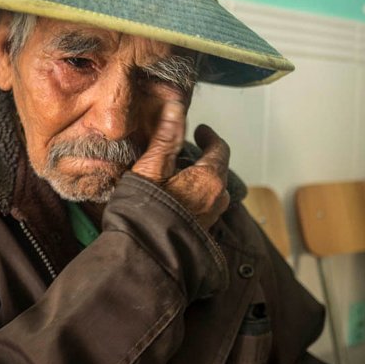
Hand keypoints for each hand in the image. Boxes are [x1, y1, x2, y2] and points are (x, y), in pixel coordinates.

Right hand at [132, 101, 230, 229]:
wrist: (144, 256)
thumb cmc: (145, 211)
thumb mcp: (152, 167)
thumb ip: (166, 137)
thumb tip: (176, 107)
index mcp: (209, 179)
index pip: (219, 149)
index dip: (209, 137)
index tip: (200, 131)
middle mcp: (217, 199)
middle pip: (217, 170)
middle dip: (203, 159)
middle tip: (185, 152)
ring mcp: (211, 218)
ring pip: (212, 190)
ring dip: (200, 179)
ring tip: (177, 176)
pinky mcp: (201, 233)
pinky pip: (205, 207)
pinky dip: (195, 196)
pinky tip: (175, 198)